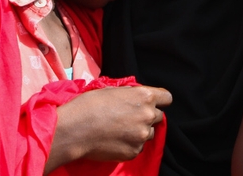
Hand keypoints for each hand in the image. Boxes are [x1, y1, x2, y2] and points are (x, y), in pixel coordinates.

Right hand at [52, 86, 171, 162]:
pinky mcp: (134, 151)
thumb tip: (136, 96)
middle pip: (159, 116)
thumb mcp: (112, 90)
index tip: (152, 103)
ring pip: (148, 133)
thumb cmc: (89, 105)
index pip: (167, 98)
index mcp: (144, 96)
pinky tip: (115, 140)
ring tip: (120, 130)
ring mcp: (142, 135)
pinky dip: (130, 144)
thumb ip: (130, 93)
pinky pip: (138, 147)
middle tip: (129, 117)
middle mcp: (148, 115)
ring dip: (139, 131)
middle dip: (147, 116)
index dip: (159, 100)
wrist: (75, 129)